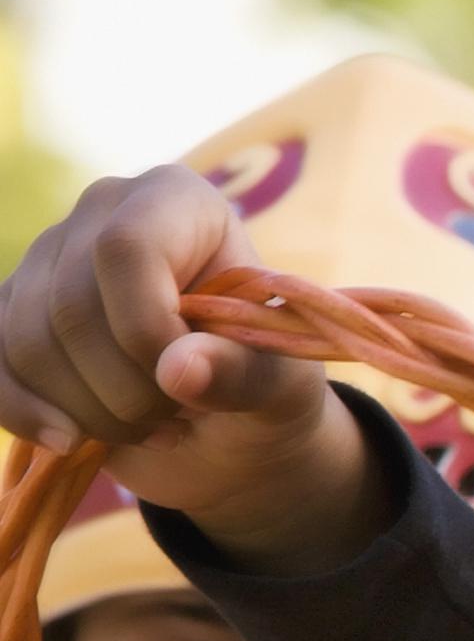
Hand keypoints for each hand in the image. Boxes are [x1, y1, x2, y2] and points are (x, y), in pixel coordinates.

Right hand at [0, 170, 377, 564]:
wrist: (225, 423)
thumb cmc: (262, 384)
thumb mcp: (279, 383)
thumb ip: (242, 372)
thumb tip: (177, 371)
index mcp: (176, 201)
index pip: (128, 249)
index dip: (147, 329)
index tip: (187, 383)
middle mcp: (99, 212)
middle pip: (72, 306)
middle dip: (125, 390)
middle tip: (178, 420)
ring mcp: (45, 259)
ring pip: (27, 342)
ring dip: (88, 411)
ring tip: (150, 427)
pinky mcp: (10, 311)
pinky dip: (26, 413)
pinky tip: (71, 439)